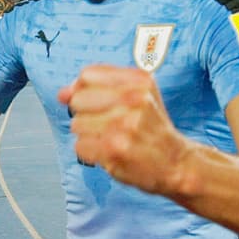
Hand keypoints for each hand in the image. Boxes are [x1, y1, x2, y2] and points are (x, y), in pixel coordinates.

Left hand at [56, 64, 187, 195]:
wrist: (177, 163)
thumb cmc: (153, 129)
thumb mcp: (138, 96)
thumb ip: (98, 88)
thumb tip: (61, 93)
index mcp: (139, 80)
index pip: (87, 75)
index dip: (82, 90)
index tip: (91, 102)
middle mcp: (133, 98)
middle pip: (78, 100)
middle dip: (86, 115)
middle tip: (108, 125)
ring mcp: (123, 124)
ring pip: (77, 124)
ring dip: (89, 136)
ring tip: (111, 139)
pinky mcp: (114, 149)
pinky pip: (80, 146)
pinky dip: (91, 153)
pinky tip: (109, 152)